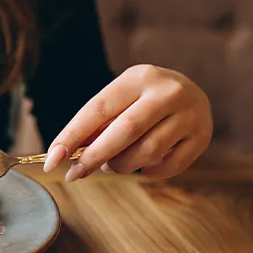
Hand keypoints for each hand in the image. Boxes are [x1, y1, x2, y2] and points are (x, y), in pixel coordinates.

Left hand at [44, 64, 212, 180]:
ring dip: (121, 166)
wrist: (192, 94)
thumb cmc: (141, 102)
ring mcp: (189, 114)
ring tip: (113, 165)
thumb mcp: (118, 102)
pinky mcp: (202, 137)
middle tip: (75, 175)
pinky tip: (144, 165)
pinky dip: (148, 172)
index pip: (97, 110)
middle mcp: (167, 92)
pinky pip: (168, 167)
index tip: (51, 160)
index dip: (71, 137)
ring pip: (146, 152)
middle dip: (94, 158)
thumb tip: (62, 155)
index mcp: (138, 77)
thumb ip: (94, 126)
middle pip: (124, 131)